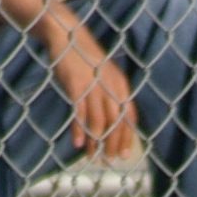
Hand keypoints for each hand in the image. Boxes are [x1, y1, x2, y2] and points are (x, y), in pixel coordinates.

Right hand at [44, 12, 139, 160]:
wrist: (67, 35)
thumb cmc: (85, 59)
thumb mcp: (104, 75)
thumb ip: (110, 95)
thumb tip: (113, 120)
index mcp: (120, 85)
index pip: (129, 116)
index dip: (127, 137)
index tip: (125, 154)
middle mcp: (110, 86)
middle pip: (115, 122)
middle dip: (113, 144)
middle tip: (109, 161)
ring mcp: (92, 86)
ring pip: (97, 121)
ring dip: (95, 142)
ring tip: (93, 157)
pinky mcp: (75, 85)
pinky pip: (79, 113)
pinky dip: (79, 130)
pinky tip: (78, 144)